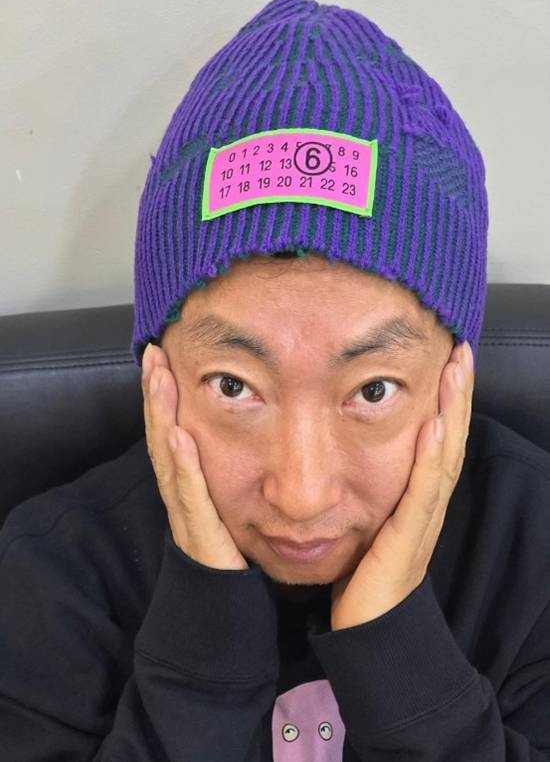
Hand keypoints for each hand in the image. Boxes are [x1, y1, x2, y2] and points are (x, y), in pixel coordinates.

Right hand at [142, 342, 248, 570]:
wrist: (221, 607)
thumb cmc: (227, 553)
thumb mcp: (226, 502)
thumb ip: (222, 473)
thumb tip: (235, 433)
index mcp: (186, 483)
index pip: (170, 430)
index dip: (163, 396)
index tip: (162, 358)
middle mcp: (179, 492)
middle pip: (161, 435)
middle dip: (155, 394)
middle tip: (153, 354)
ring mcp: (185, 511)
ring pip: (167, 456)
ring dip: (161, 415)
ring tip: (158, 377)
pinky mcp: (198, 533)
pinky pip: (188, 494)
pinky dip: (182, 464)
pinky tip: (179, 435)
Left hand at [330, 340, 473, 629]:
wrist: (368, 633)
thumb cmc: (364, 577)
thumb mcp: (368, 522)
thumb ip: (372, 491)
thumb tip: (351, 451)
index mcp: (416, 499)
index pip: (437, 442)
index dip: (446, 402)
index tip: (447, 361)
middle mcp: (426, 506)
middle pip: (449, 441)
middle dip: (456, 395)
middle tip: (462, 351)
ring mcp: (422, 522)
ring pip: (444, 458)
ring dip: (452, 412)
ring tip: (456, 371)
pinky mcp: (408, 540)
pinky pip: (424, 492)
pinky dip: (431, 457)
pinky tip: (435, 425)